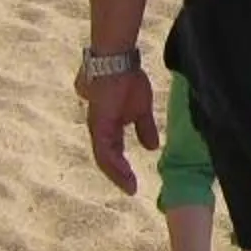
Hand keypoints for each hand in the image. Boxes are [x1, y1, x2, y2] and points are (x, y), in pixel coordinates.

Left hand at [77, 65, 158, 194]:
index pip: (113, 152)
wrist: (117, 62)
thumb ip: (145, 129)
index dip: (122, 167)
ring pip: (104, 158)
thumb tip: (153, 147)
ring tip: (129, 186)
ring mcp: (97, 127)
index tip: (134, 181)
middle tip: (131, 188)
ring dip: (117, 173)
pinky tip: (125, 173)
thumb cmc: (127, 79)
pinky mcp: (99, 124)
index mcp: (109, 126)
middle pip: (106, 159)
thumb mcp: (141, 110)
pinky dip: (114, 163)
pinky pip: (104, 150)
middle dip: (119, 175)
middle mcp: (100, 130)